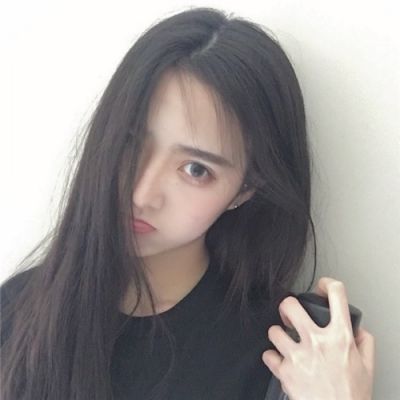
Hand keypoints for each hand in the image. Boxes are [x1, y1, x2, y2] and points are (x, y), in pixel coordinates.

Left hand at [261, 277, 374, 399]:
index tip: (323, 286)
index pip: (337, 295)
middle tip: (289, 313)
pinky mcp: (285, 372)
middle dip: (288, 306)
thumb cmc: (352, 397)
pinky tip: (280, 362)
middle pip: (291, 305)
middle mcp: (318, 342)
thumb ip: (364, 343)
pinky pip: (268, 355)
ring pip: (274, 330)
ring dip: (278, 335)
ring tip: (284, 341)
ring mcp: (299, 356)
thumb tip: (358, 329)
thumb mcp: (368, 367)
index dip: (328, 284)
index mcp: (341, 338)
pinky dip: (272, 358)